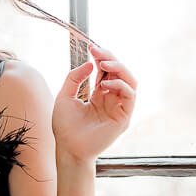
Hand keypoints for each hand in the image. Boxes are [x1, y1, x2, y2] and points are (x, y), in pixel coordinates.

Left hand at [51, 42, 136, 162]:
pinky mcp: (124, 117)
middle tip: (97, 51)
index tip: (91, 47)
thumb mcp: (65, 96)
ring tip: (103, 64)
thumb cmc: (65, 126)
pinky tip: (105, 84)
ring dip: (119, 68)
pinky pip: (129, 96)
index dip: (102, 57)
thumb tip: (90, 63)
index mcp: (100, 95)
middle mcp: (112, 99)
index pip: (107, 71)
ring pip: (130, 81)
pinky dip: (120, 85)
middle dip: (111, 58)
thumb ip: (74, 78)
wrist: (68, 148)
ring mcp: (119, 108)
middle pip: (120, 72)